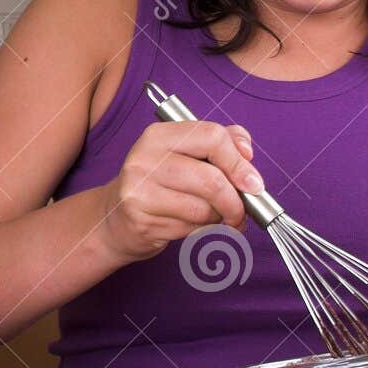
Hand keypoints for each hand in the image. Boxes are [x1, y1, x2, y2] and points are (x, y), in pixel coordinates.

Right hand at [100, 119, 263, 261]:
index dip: (239, 162)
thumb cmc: (159, 185)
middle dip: (236, 201)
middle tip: (241, 212)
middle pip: (212, 179)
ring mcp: (139, 190)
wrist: (114, 218)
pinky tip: (193, 227)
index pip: (212, 137)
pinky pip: (190, 228)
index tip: (253, 183)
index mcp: (158, 135)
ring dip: (219, 219)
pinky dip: (202, 231)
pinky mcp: (141, 220)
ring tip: (215, 219)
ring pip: (204, 208)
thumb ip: (219, 144)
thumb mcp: (183, 155)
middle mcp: (144, 159)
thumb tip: (247, 152)